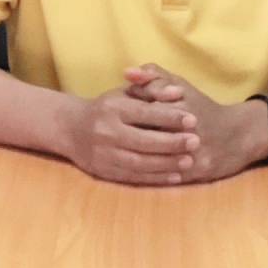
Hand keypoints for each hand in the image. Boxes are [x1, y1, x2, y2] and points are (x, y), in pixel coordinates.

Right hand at [60, 90, 201, 185]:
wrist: (71, 128)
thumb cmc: (106, 107)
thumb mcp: (124, 93)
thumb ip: (150, 89)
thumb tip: (178, 91)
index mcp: (112, 107)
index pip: (145, 113)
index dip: (170, 116)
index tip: (193, 119)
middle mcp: (106, 131)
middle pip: (143, 140)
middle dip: (172, 142)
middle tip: (196, 141)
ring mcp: (104, 154)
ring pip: (140, 162)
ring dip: (166, 163)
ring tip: (188, 160)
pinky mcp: (104, 171)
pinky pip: (133, 177)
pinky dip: (156, 178)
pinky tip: (175, 176)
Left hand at [124, 65, 267, 182]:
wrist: (238, 134)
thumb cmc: (202, 106)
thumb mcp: (180, 85)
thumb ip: (153, 75)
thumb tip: (126, 72)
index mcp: (184, 101)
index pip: (148, 106)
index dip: (129, 113)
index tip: (115, 115)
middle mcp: (191, 125)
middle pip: (152, 133)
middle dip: (131, 138)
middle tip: (112, 141)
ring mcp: (197, 149)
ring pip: (161, 157)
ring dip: (139, 159)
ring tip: (121, 157)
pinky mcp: (201, 169)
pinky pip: (172, 175)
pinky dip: (154, 175)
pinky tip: (138, 173)